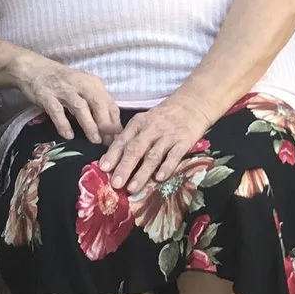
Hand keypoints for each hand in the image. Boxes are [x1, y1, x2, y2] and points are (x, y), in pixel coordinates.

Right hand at [13, 55, 122, 144]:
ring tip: (95, 140)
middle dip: (106, 124)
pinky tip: (68, 135)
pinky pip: (57, 111)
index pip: (110, 104)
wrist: (34, 69)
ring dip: (89, 124)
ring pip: (80, 107)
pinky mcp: (47, 96)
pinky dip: (63, 123)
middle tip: (109, 142)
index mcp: (93, 84)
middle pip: (98, 104)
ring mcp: (63, 90)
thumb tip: (110, 130)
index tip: (118, 139)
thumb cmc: (63, 82)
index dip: (116, 122)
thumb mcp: (83, 89)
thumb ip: (95, 105)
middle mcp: (81, 85)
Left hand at [100, 93, 219, 196]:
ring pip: (153, 155)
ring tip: (133, 188)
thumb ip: (129, 139)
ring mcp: (167, 136)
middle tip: (116, 183)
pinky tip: (159, 178)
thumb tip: (110, 161)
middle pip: (135, 149)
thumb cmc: (162, 118)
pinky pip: (174, 156)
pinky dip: (166, 167)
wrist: (191, 105)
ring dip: (142, 173)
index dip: (112, 155)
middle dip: (124, 167)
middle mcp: (151, 130)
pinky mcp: (183, 142)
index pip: (122, 141)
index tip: (103, 168)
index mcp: (138, 124)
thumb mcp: (144, 122)